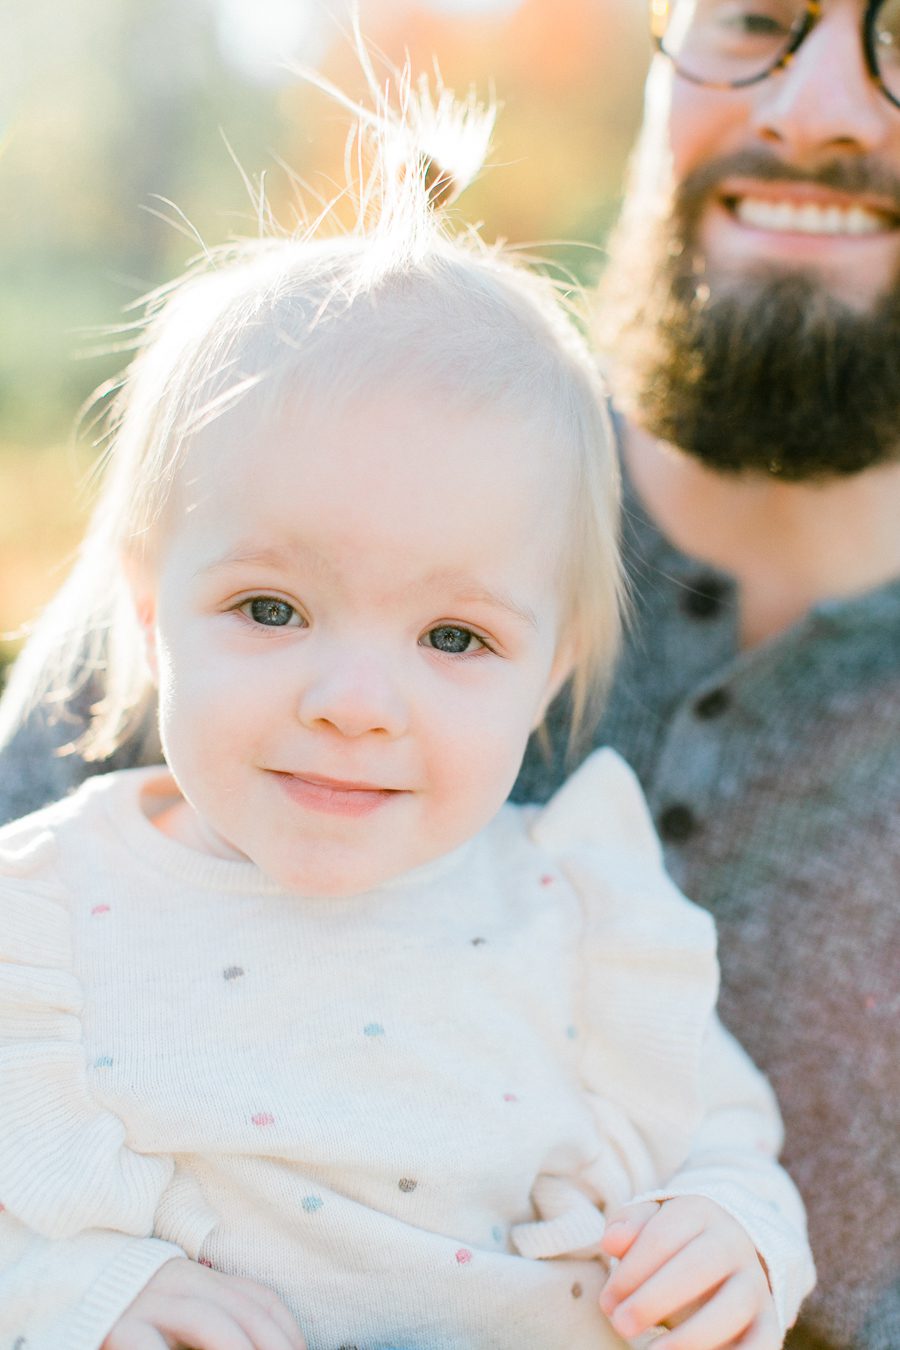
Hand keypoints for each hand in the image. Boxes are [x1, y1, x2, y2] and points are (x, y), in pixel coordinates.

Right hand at [101, 1257, 307, 1349]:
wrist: (67, 1288)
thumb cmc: (133, 1314)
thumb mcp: (180, 1310)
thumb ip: (215, 1320)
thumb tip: (266, 1344)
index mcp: (198, 1277)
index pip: (258, 1298)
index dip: (287, 1331)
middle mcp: (178, 1281)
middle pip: (242, 1311)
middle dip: (271, 1346)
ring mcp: (148, 1303)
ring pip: (210, 1323)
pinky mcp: (118, 1327)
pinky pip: (153, 1348)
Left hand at [598, 1197, 779, 1348]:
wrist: (725, 1257)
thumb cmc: (671, 1244)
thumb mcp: (649, 1223)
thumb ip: (628, 1225)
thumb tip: (612, 1241)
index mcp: (699, 1212)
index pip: (662, 1236)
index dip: (630, 1272)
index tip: (607, 1302)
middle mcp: (732, 1242)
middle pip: (698, 1265)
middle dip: (654, 1299)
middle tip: (621, 1325)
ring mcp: (754, 1281)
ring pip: (732, 1305)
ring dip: (691, 1335)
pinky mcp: (768, 1320)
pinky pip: (764, 1341)